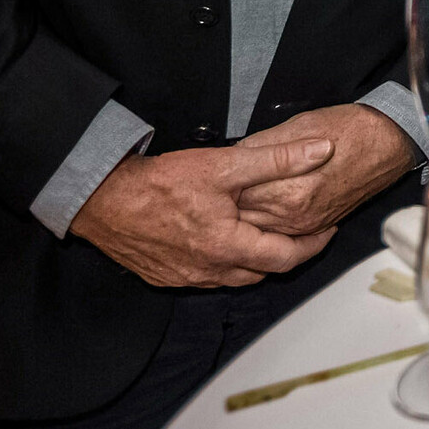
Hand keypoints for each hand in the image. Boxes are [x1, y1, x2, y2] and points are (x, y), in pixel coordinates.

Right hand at [69, 139, 337, 287]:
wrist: (102, 200)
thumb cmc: (160, 183)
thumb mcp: (225, 164)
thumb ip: (278, 159)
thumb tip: (321, 151)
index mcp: (228, 247)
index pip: (287, 258)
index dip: (313, 245)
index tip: (327, 230)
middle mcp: (208, 270)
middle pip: (263, 272)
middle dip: (287, 255)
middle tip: (303, 234)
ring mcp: (184, 277)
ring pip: (234, 278)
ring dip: (254, 261)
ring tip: (268, 237)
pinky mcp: (164, 276)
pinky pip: (205, 278)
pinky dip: (224, 264)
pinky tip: (225, 244)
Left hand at [231, 105, 418, 236]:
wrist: (387, 142)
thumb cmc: (348, 129)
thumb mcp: (296, 126)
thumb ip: (260, 147)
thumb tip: (233, 156)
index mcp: (285, 189)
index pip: (235, 196)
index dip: (222, 186)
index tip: (215, 178)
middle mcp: (294, 213)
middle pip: (242, 218)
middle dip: (229, 205)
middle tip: (218, 192)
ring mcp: (306, 224)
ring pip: (258, 231)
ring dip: (245, 217)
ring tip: (236, 201)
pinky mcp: (317, 226)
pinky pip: (280, 234)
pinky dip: (266, 225)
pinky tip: (261, 209)